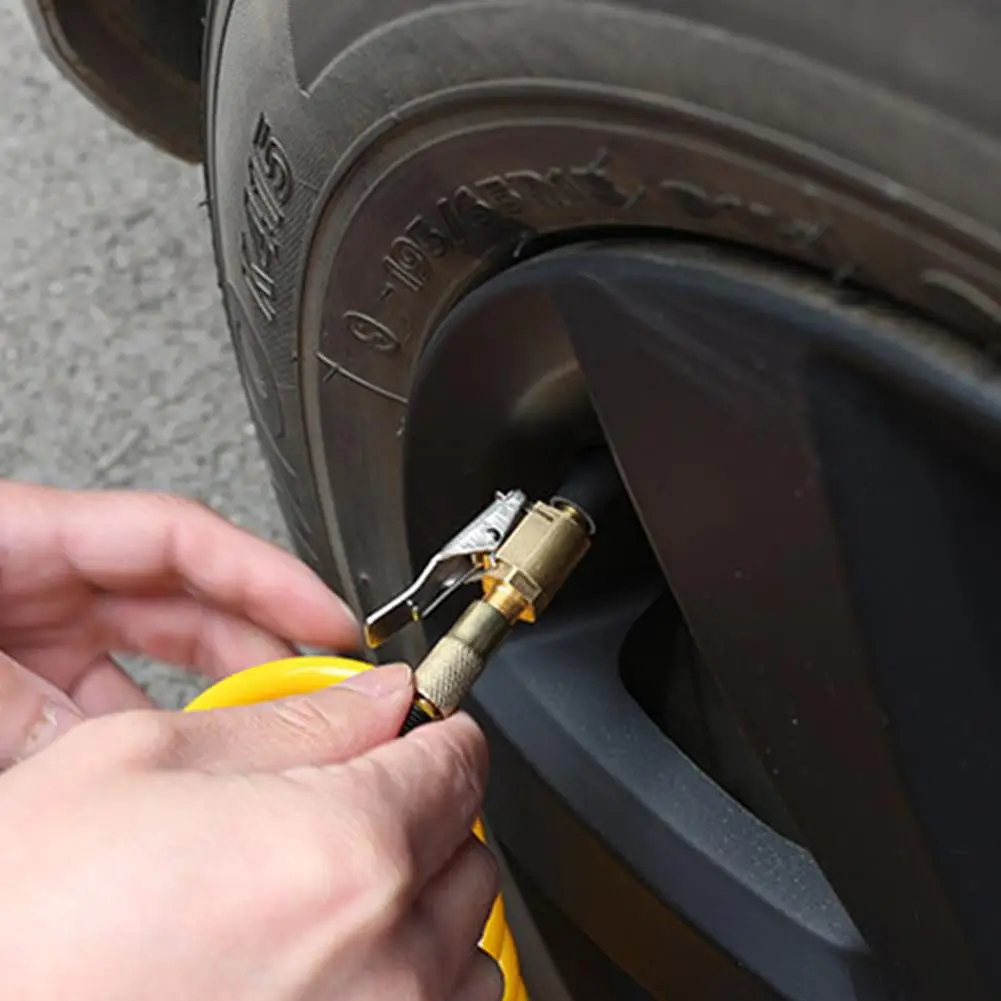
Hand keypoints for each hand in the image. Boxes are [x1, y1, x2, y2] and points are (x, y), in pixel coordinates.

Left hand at [0, 479, 358, 765]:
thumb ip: (26, 699)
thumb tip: (109, 755)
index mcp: (29, 537)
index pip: (183, 540)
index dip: (270, 577)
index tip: (332, 623)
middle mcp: (44, 581)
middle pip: (190, 603)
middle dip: (266, 648)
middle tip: (322, 697)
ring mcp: (36, 630)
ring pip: (157, 662)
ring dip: (215, 702)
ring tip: (267, 745)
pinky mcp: (26, 677)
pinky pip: (108, 701)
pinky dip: (151, 737)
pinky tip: (181, 775)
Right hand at [0, 665, 501, 1000]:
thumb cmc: (21, 929)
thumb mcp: (141, 763)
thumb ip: (291, 722)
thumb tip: (378, 699)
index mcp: (342, 853)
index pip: (459, 759)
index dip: (432, 730)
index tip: (413, 732)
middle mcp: (383, 964)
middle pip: (468, 848)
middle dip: (421, 813)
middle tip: (344, 807)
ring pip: (462, 946)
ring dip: (418, 906)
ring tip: (325, 897)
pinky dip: (405, 984)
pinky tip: (325, 969)